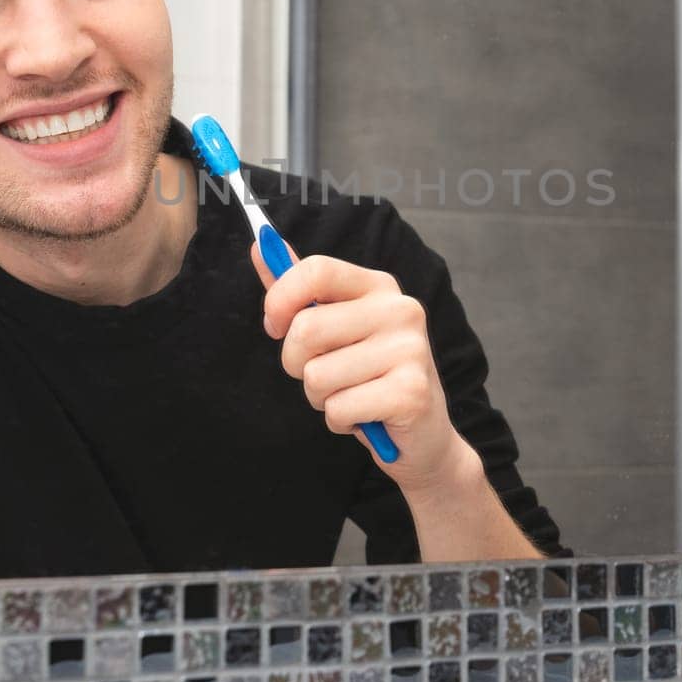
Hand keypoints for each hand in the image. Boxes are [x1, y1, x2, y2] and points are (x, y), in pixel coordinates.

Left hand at [252, 239, 479, 495]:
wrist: (421, 436)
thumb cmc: (368, 377)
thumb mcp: (335, 328)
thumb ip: (300, 289)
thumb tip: (259, 245)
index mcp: (379, 286)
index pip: (316, 270)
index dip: (281, 300)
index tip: (276, 326)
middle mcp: (400, 309)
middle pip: (306, 328)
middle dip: (297, 363)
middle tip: (326, 375)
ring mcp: (410, 350)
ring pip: (317, 375)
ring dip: (321, 398)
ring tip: (352, 396)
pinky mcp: (411, 393)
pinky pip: (337, 408)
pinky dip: (340, 421)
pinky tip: (365, 417)